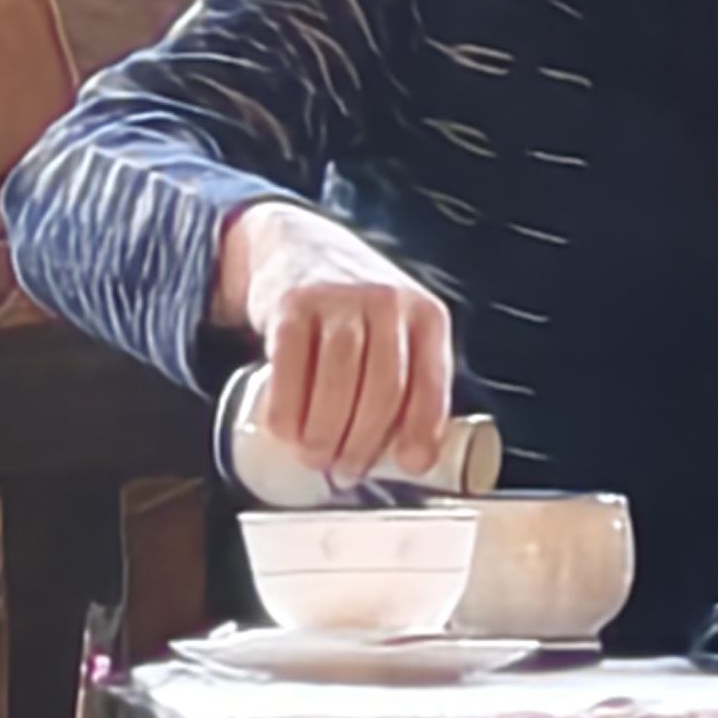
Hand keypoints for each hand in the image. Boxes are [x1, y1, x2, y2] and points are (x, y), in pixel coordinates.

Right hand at [215, 201, 453, 490]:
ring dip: (325, 433)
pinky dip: (286, 410)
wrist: (301, 247)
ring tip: (316, 457)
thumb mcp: (399, 331)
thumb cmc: (357, 311)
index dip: (421, 430)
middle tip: (346, 470)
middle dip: (363, 442)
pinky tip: (285, 433)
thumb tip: (406, 460)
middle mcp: (388, 302)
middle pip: (383, 387)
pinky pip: (289, 367)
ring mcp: (339, 300)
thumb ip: (407, 381)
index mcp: (426, 316)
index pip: (432, 381)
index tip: (408, 466)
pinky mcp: (291, 304)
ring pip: (338, 381)